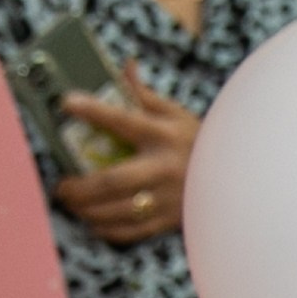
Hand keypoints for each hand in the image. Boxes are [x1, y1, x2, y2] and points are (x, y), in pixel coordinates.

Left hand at [53, 67, 199, 243]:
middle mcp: (163, 168)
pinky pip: (131, 231)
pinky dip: (107, 229)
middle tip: (61, 185)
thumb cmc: (199, 143)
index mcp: (163, 135)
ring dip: (88, 210)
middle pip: (113, 181)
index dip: (94, 111)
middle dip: (81, 187)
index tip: (67, 103)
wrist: (235, 180)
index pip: (123, 120)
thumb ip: (146, 95)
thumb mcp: (176, 114)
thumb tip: (126, 66)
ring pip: (118, 211)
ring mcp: (166, 199)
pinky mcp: (168, 222)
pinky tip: (92, 222)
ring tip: (71, 203)